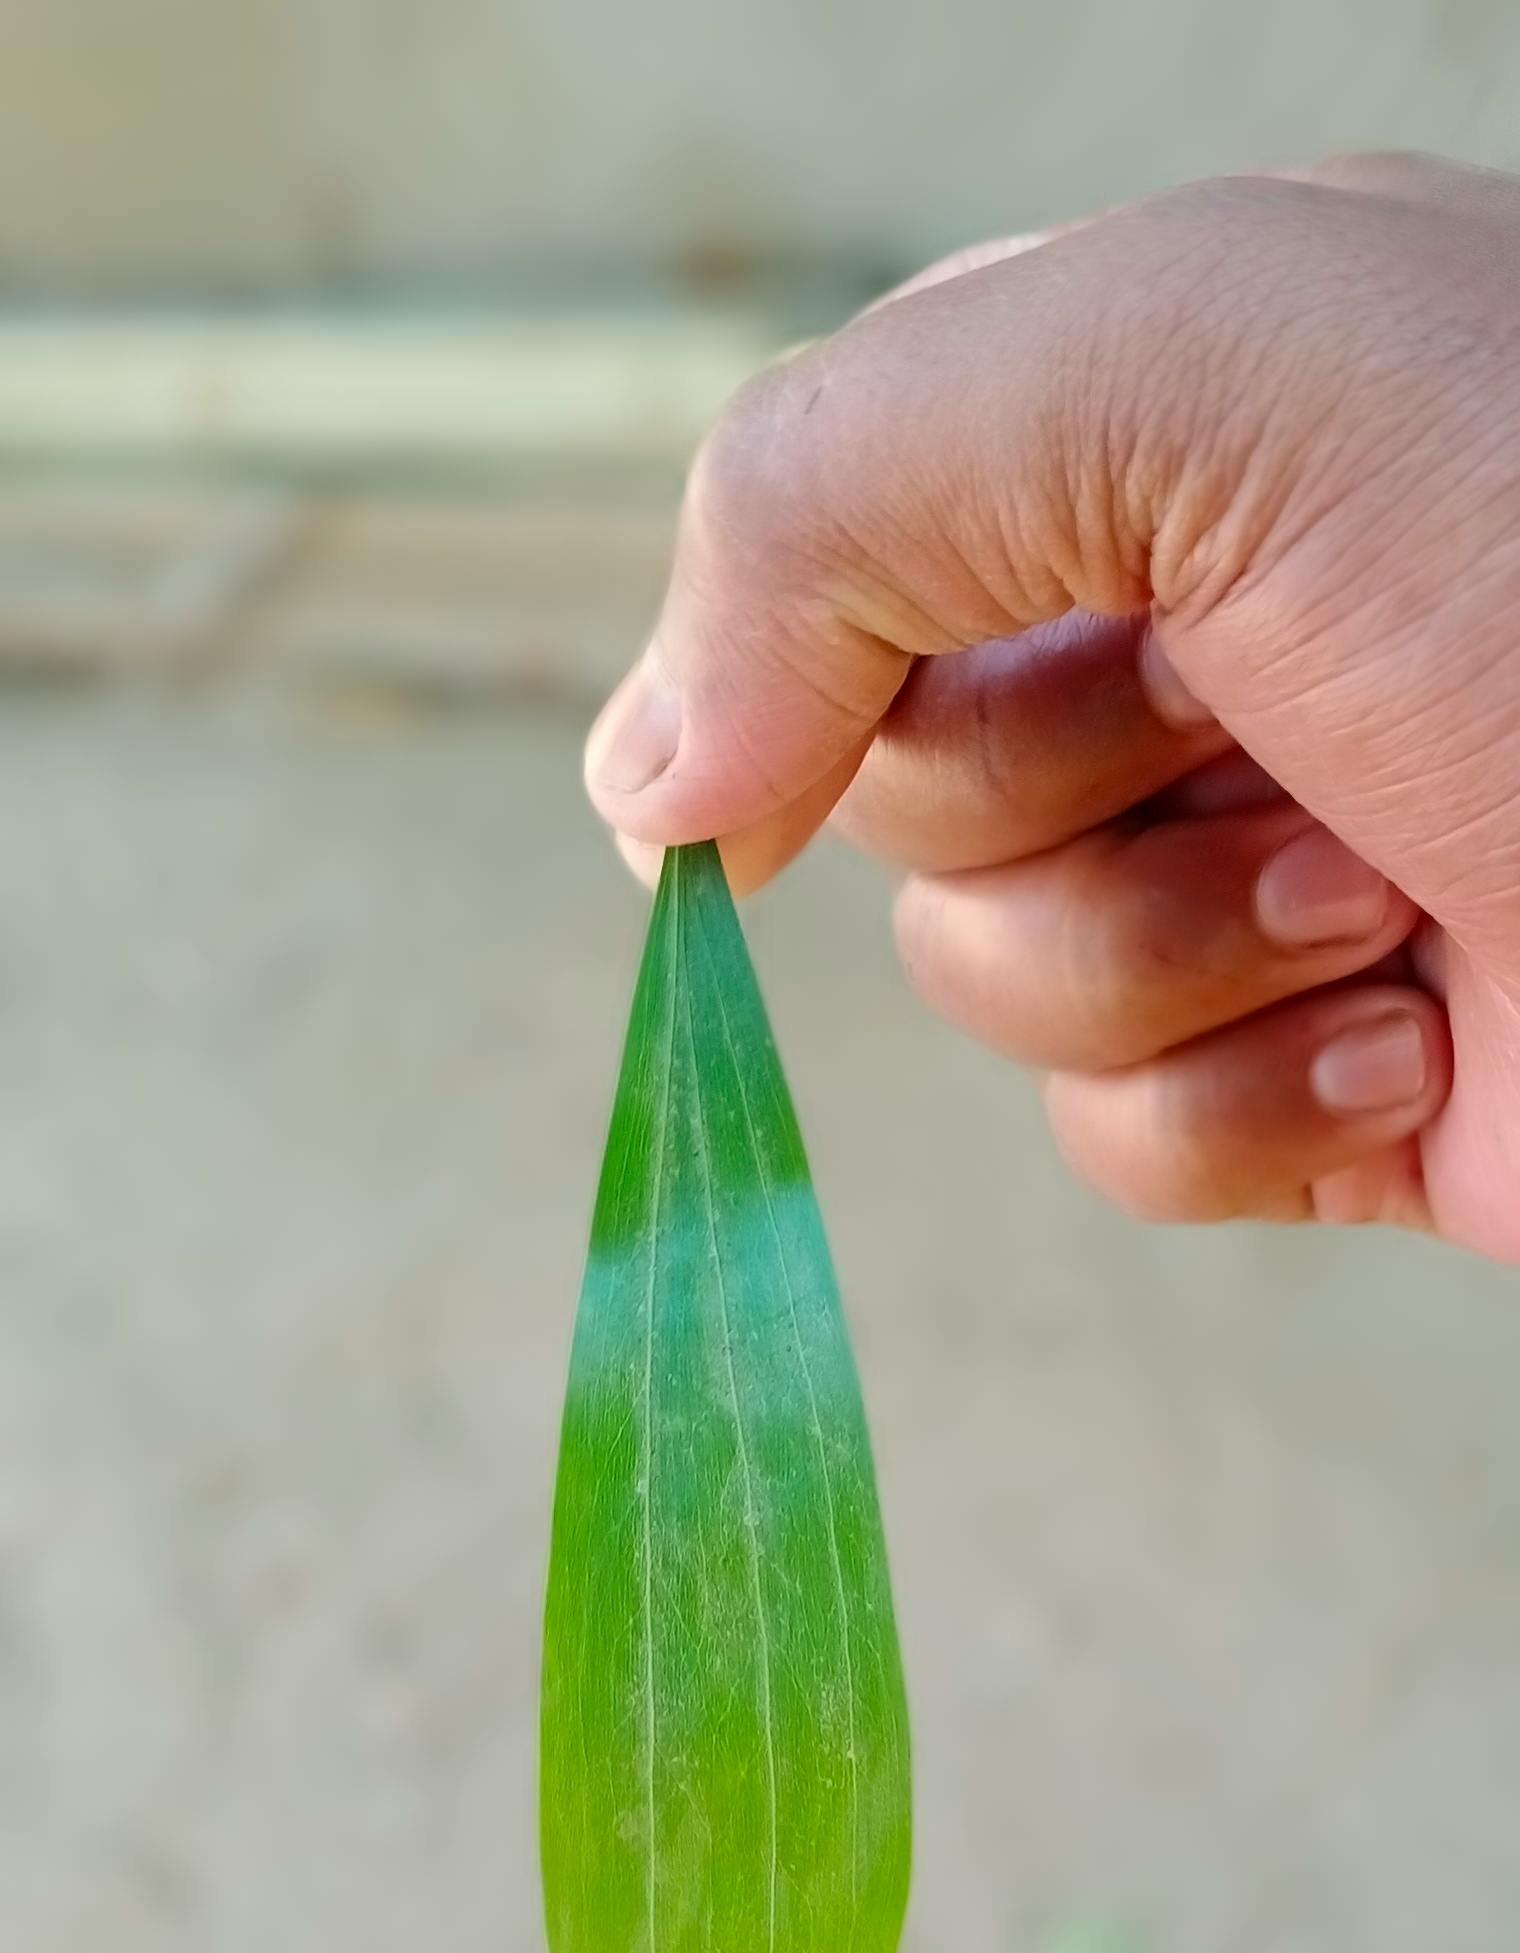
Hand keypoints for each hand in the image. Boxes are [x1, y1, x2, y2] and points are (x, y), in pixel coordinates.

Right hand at [585, 156, 1519, 1247]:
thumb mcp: (1194, 365)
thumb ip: (833, 496)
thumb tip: (638, 789)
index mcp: (1186, 407)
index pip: (850, 523)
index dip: (812, 627)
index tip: (834, 693)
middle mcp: (1220, 629)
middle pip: (891, 777)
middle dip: (1046, 793)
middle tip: (1258, 731)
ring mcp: (1272, 868)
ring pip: (991, 983)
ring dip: (1162, 960)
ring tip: (1385, 892)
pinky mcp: (1336, 1089)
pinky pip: (1132, 1146)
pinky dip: (1256, 1111)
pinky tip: (1429, 1034)